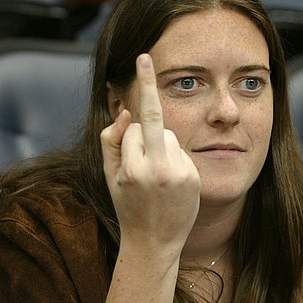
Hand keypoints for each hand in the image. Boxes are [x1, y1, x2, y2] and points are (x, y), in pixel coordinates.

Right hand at [100, 53, 200, 261]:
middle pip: (152, 124)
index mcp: (131, 169)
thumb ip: (111, 141)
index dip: (133, 117)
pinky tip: (171, 182)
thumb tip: (127, 113)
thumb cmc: (127, 206)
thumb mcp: (109, 177)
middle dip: (146, 113)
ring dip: (161, 146)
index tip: (146, 59)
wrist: (154, 242)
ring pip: (169, 136)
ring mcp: (178, 174)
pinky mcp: (193, 177)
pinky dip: (175, 158)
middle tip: (145, 61)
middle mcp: (156, 170)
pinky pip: (182, 151)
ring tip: (157, 176)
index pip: (133, 127)